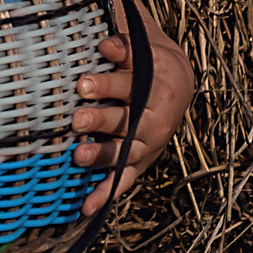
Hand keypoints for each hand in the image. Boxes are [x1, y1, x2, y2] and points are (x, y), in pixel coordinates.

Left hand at [71, 0, 194, 214]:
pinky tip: (86, 207)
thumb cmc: (148, 64)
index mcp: (157, 88)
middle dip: (101, 121)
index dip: (106, 85)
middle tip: (76, 119)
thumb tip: (104, 45)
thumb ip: (122, 47)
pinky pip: (124, 181)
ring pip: (125, 153)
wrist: (176, 86)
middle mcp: (155, 121)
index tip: (82, 83)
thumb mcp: (142, 51)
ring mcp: (148, 146)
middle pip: (127, 122)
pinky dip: (106, 194)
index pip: (130, 87)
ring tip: (77, 156)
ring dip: (101, 156)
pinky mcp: (140, 163)